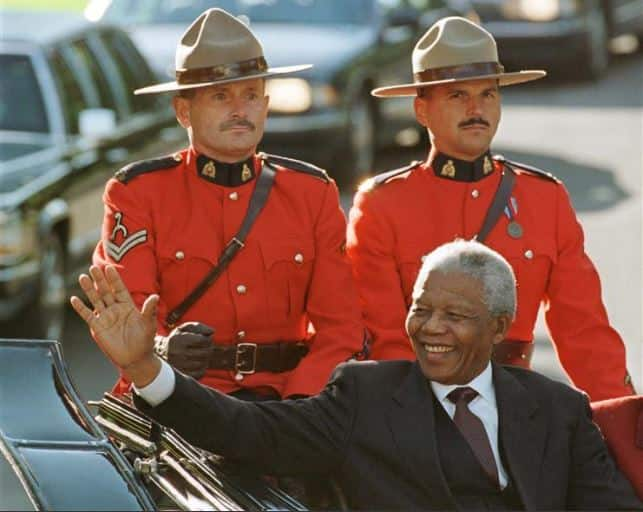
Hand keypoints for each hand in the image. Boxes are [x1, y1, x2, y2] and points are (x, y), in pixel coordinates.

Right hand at [70, 265, 159, 386]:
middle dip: (100, 280)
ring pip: (95, 300)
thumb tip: (155, 297)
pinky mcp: (98, 327)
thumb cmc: (144, 340)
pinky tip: (74, 299)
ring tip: (83, 277)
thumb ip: (149, 310)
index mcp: (128, 306)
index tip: (109, 267)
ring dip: (89, 289)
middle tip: (93, 267)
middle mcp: (115, 309)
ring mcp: (106, 317)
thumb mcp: (148, 324)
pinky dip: (81, 308)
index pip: (119, 289)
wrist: (135, 358)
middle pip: (105, 291)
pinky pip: (87, 315)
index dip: (114, 279)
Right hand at [155, 322, 213, 379]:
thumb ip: (199, 327)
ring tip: (200, 354)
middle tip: (205, 347)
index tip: (205, 339)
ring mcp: (180, 366)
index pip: (204, 340)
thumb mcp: (184, 328)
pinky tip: (197, 362)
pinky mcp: (182, 375)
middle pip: (206, 352)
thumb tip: (213, 331)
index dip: (208, 339)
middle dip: (209, 348)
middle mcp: (178, 353)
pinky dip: (202, 367)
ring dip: (206, 358)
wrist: (159, 354)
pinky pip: (201, 372)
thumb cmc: (176, 338)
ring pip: (204, 362)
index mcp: (179, 340)